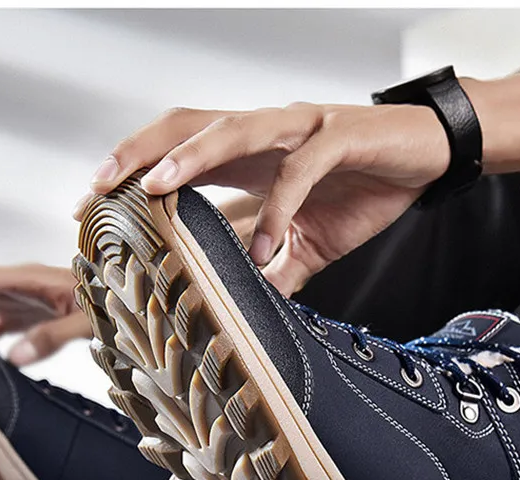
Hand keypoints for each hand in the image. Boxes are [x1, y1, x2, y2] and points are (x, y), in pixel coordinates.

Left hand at [75, 103, 449, 295]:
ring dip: (191, 158)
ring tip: (154, 189)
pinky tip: (262, 248)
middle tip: (98, 189)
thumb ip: (272, 271)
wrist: (425, 157)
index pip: (177, 154)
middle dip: (138, 153)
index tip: (94, 207)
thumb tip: (245, 312)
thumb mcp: (307, 244)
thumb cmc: (361, 189)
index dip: (132, 173)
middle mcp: (263, 135)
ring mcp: (299, 130)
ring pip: (234, 131)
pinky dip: (278, 208)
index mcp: (248, 158)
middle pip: (187, 126)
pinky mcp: (338, 137)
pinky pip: (300, 170)